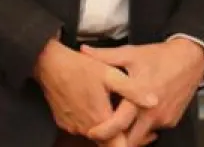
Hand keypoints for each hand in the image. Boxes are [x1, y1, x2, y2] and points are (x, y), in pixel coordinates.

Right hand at [33, 38, 157, 145]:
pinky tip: (102, 110)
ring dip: (108, 132)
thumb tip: (154, 102)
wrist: (48, 64)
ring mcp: (73, 127)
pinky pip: (83, 129)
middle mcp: (84, 128)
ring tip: (124, 119)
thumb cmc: (81, 68)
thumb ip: (133, 90)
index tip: (147, 137)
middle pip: (107, 143)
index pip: (118, 145)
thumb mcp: (110, 74)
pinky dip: (94, 125)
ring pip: (95, 137)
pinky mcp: (64, 123)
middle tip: (142, 131)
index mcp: (99, 118)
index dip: (133, 142)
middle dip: (122, 138)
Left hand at [83, 40, 203, 146]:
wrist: (192, 58)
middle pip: (128, 140)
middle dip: (115, 139)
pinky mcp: (171, 121)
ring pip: (141, 137)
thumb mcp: (132, 54)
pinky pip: (153, 130)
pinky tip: (138, 116)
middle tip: (103, 133)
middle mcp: (152, 111)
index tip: (91, 132)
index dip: (102, 132)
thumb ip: (105, 56)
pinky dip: (144, 127)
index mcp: (139, 95)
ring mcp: (163, 118)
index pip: (118, 124)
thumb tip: (83, 51)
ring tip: (119, 125)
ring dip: (130, 134)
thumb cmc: (160, 56)